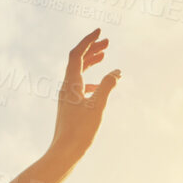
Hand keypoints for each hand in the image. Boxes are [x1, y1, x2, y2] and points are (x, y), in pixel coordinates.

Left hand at [48, 29, 119, 161]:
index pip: (77, 54)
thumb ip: (108, 86)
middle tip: (107, 41)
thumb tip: (117, 71)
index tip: (99, 31)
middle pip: (78, 60)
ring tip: (104, 55)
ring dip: (91, 62)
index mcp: (71, 83)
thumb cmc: (80, 130)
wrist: (65, 152)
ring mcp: (67, 96)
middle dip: (91, 49)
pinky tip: (100, 85)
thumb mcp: (98, 106)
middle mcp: (67, 86)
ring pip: (78, 72)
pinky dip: (91, 79)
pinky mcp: (70, 106)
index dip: (88, 41)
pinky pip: (80, 85)